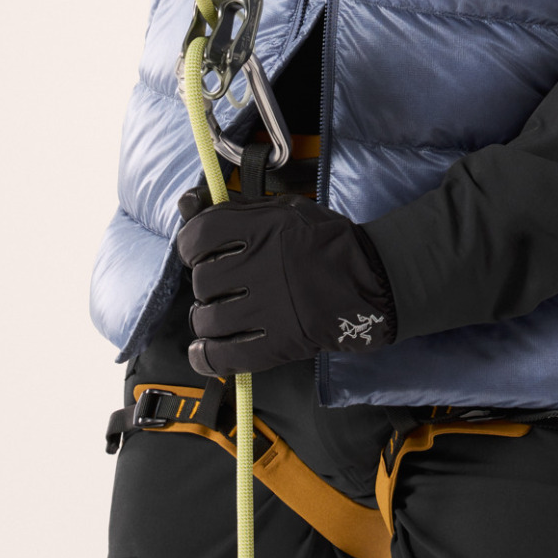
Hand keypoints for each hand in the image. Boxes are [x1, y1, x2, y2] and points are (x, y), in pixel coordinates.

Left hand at [175, 188, 395, 376]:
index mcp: (261, 229)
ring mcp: (266, 308)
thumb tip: (187, 201)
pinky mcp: (275, 344)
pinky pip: (224, 356)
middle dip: (206, 283)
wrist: (369, 282)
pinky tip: (206, 349)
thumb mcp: (282, 210)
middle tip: (222, 283)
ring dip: (207, 318)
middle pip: (202, 280)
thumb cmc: (324, 242)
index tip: (198, 251)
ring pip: (207, 319)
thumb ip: (234, 207)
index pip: (198, 236)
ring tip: (221, 314)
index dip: (190, 245)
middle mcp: (259, 267)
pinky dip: (206, 355)